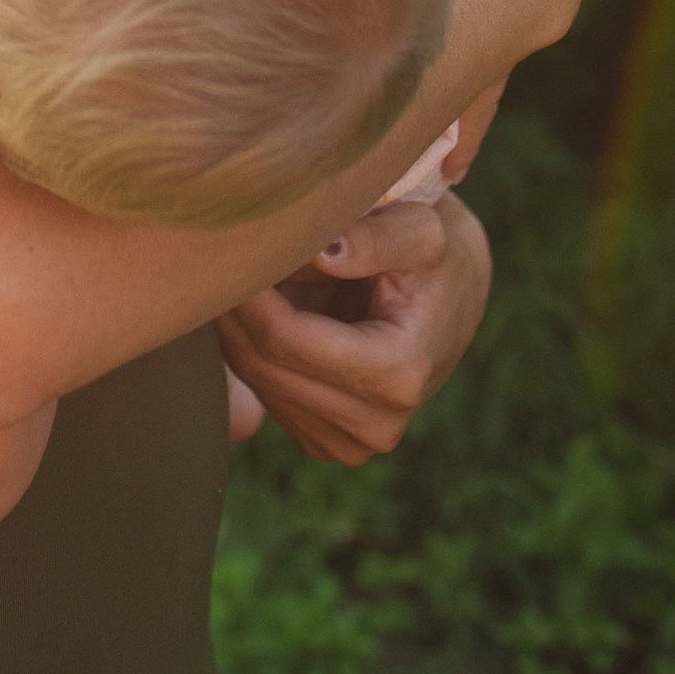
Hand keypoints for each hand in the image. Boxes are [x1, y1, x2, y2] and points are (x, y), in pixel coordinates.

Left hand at [216, 189, 491, 465]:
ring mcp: (351, 443)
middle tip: (223, 253)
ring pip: (255, 381)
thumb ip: (375, 238)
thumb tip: (323, 252)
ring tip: (247, 275)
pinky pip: (263, 395)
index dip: (249, 293)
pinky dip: (249, 350)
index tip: (231, 246)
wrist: (451, 300)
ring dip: (237, 328)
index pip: (288, 340)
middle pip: (264, 365)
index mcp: (399, 373)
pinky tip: (261, 310)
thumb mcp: (420, 230)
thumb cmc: (433, 258)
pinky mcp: (327, 442)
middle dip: (235, 307)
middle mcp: (377, 424)